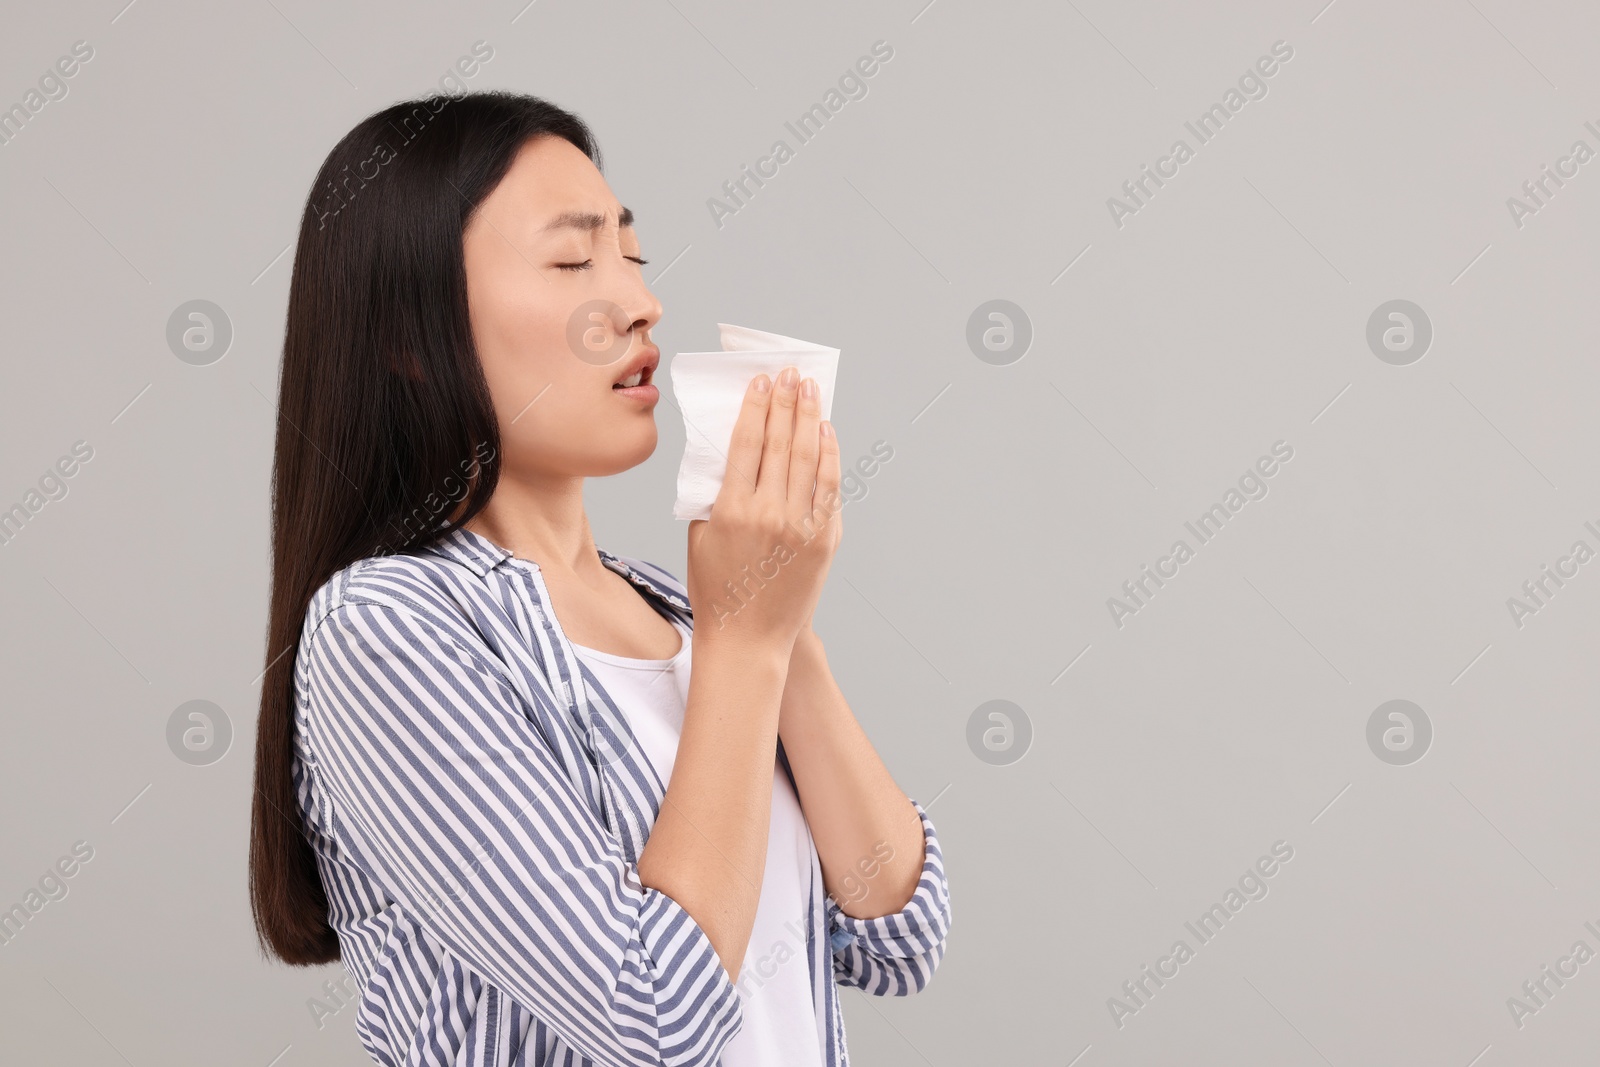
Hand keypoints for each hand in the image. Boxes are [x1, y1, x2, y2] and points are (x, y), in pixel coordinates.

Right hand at [687, 366, 842, 655]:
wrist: (748, 639)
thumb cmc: (716, 587)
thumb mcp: (701, 535)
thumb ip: (715, 491)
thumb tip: (735, 447)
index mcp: (731, 509)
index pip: (747, 443)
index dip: (755, 407)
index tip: (761, 382)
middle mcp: (769, 514)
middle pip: (782, 443)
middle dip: (786, 402)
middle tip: (790, 374)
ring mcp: (801, 527)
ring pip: (810, 459)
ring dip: (810, 418)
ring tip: (810, 391)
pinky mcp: (825, 540)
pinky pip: (830, 488)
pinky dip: (830, 456)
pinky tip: (826, 432)